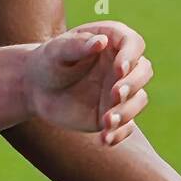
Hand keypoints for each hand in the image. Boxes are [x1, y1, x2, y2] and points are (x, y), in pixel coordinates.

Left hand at [24, 21, 151, 143]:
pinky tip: (105, 139)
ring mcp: (120, 90)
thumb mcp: (56, 51)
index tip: (119, 69)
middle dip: (133, 84)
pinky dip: (119, 134)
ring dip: (127, 111)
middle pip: (144, 71)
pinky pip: (127, 126)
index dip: (131, 56)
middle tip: (115, 94)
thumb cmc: (48, 61)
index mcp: (112, 41)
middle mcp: (121, 65)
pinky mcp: (114, 112)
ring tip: (107, 121)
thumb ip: (76, 45)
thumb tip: (102, 41)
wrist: (36, 88)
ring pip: (139, 99)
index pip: (133, 43)